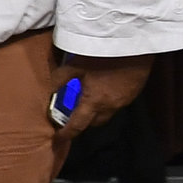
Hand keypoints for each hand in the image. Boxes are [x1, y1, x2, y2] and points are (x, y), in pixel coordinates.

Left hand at [47, 48, 155, 170]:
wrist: (133, 44)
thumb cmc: (102, 54)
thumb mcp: (75, 64)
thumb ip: (60, 79)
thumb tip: (48, 90)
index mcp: (94, 102)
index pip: (78, 125)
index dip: (67, 133)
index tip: (58, 138)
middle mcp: (110, 106)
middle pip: (94, 122)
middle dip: (83, 122)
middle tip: (71, 115)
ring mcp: (124, 101)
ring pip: (107, 114)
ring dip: (96, 113)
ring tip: (86, 101)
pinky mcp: (133, 93)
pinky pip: (117, 105)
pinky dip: (107, 103)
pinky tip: (102, 90)